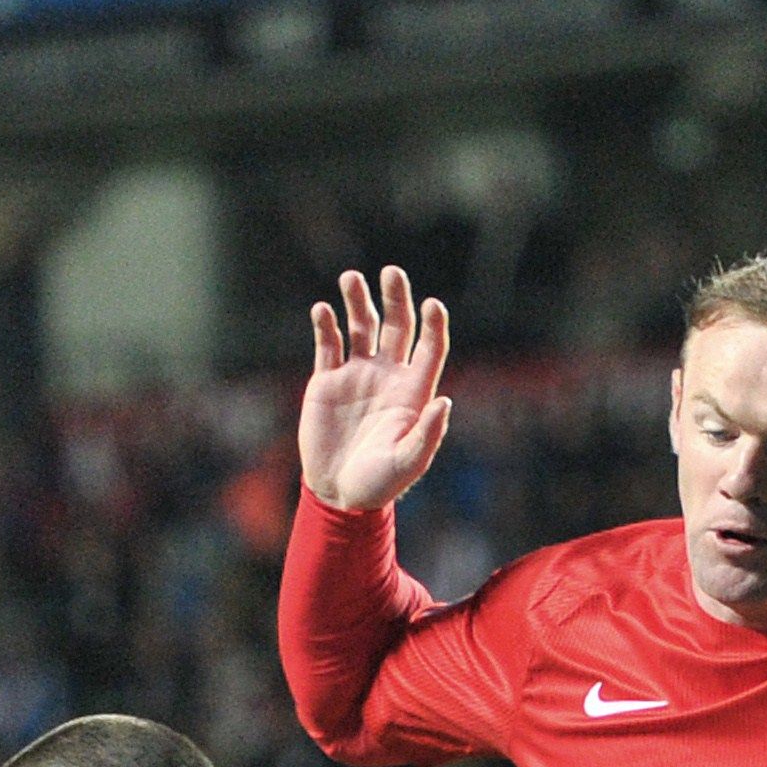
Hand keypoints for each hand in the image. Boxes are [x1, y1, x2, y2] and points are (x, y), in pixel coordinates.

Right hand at [300, 266, 452, 513]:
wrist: (338, 493)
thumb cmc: (379, 483)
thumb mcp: (407, 463)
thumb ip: (426, 434)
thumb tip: (444, 401)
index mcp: (412, 392)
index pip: (429, 348)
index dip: (434, 325)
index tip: (432, 305)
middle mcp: (387, 375)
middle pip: (397, 325)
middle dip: (396, 298)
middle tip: (392, 273)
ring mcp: (357, 374)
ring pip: (360, 326)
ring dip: (357, 301)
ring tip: (351, 279)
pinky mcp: (327, 380)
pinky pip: (328, 344)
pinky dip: (325, 324)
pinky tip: (322, 310)